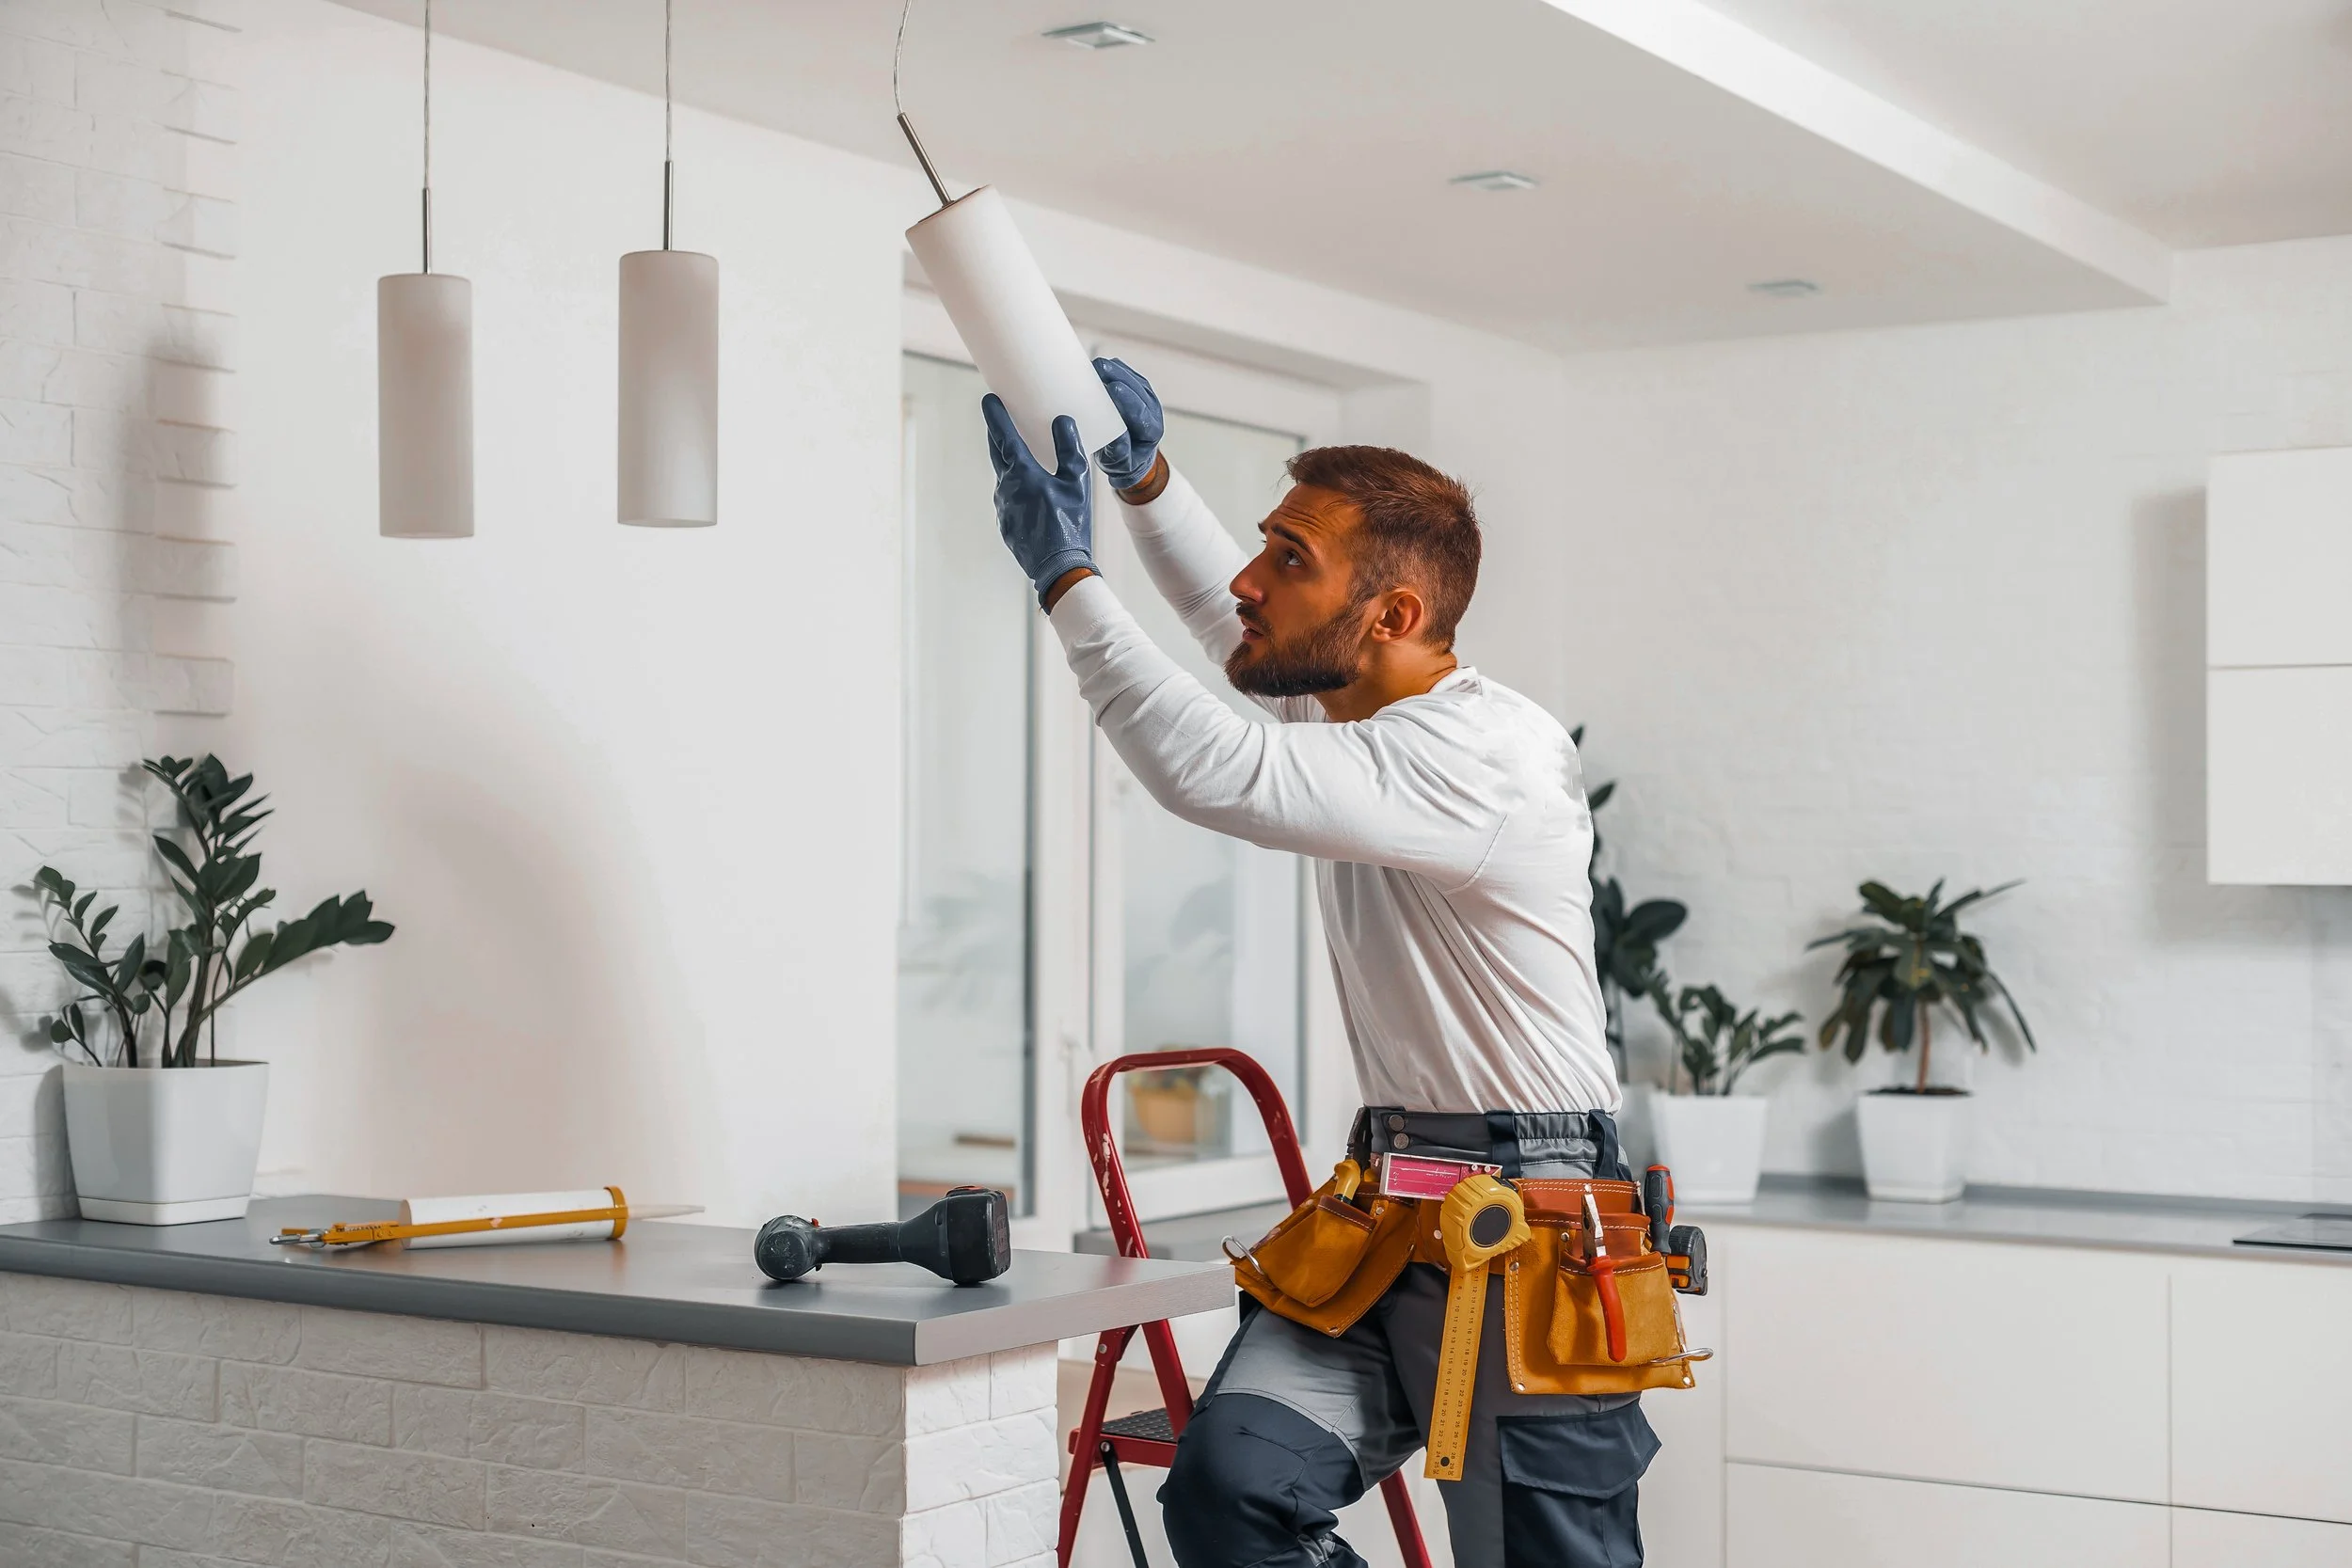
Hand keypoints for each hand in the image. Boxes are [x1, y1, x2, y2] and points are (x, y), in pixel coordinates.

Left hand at [982, 394, 1094, 603]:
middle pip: (997, 453)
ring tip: (1020, 453)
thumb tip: (1062, 421)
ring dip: (1009, 463)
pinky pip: (1008, 497)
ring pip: (1003, 477)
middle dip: (997, 434)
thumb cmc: (1070, 524)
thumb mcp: (1077, 484)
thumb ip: (1070, 449)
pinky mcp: (1005, 523)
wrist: (1058, 567)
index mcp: (1022, 474)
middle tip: (998, 418)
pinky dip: (1015, 487)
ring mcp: (1003, 507)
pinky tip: (1029, 490)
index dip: (996, 416)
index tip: (989, 399)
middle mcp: (1006, 488)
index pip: (1004, 437)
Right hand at [1092, 357, 1162, 491]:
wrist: (1130, 457)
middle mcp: (1153, 410)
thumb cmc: (1124, 462)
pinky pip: (1126, 372)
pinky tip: (1097, 366)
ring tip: (1095, 365)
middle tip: (1098, 368)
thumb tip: (1113, 436)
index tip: (1112, 388)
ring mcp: (1146, 396)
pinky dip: (1112, 368)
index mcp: (1151, 431)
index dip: (1127, 399)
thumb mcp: (1119, 464)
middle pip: (1137, 388)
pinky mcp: (1137, 387)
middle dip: (1118, 376)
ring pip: (1132, 377)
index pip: (1141, 412)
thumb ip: (1118, 452)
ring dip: (1114, 369)